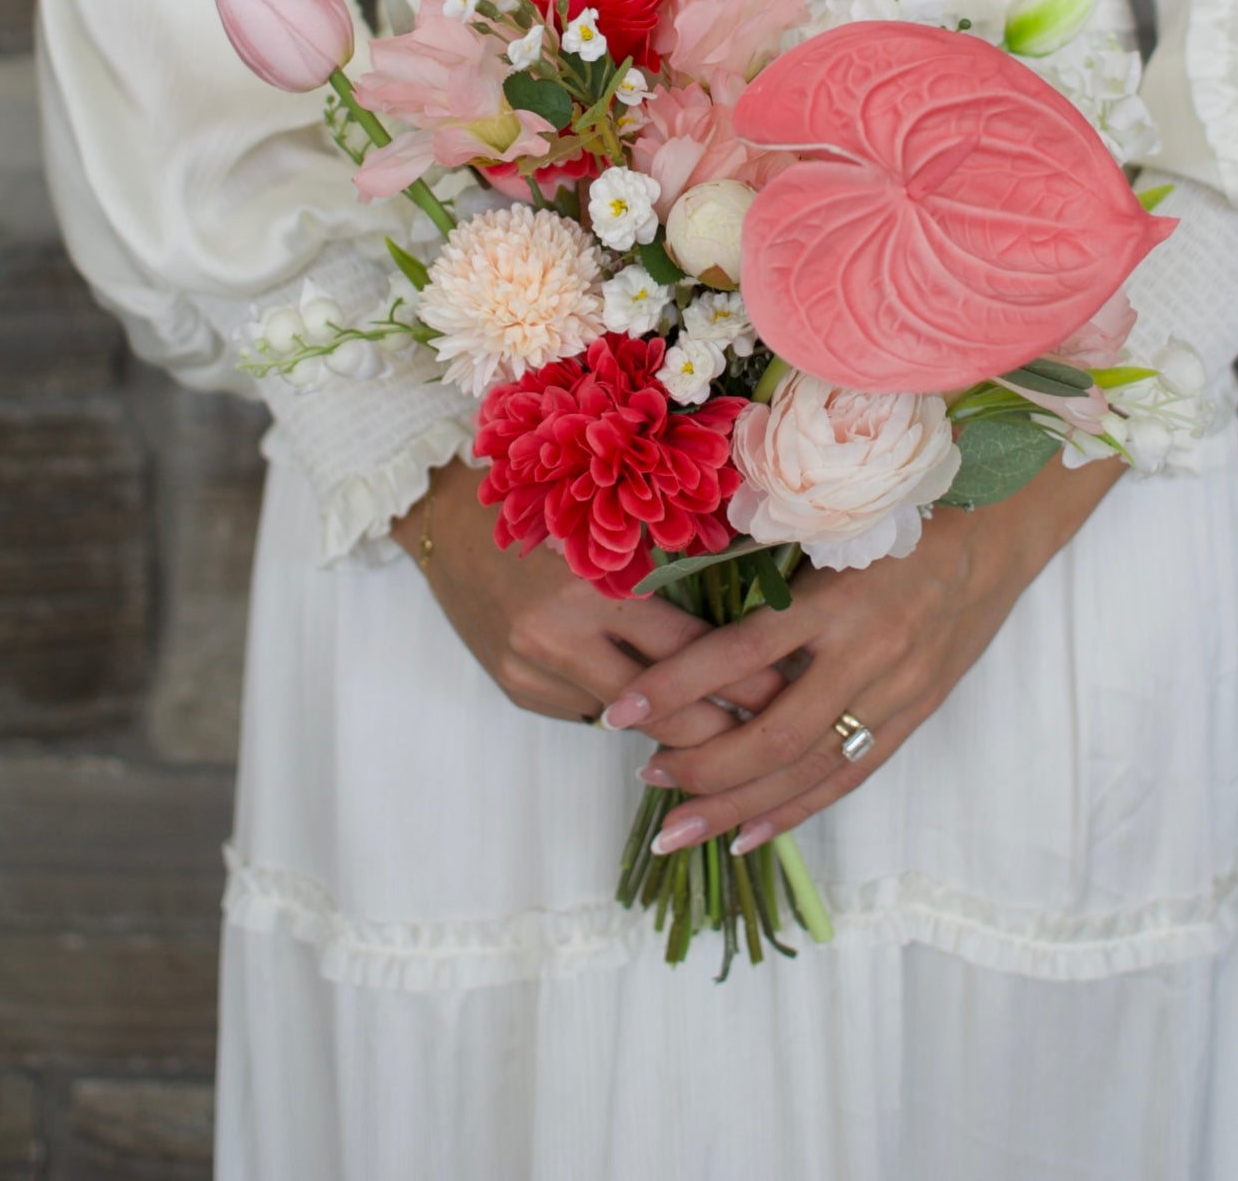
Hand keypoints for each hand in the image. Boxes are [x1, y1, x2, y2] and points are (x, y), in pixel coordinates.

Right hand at [392, 460, 784, 737]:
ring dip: (676, 724)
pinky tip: (650, 700)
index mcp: (594, 584)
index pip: (690, 648)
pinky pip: (587, 707)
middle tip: (776, 736)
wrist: (443, 520)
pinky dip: (620, 702)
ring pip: (625, 716)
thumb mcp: (607, 523)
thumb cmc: (542, 501)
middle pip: (661, 706)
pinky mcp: (517, 690)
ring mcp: (532, 671)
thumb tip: (751, 611)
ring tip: (733, 734)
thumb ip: (668, 564)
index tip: (794, 693)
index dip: (746, 676)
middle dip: (722, 726)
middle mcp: (560, 635)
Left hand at [601, 451, 1121, 852]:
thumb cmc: (903, 508)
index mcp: (837, 597)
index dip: (676, 686)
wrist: (999, 527)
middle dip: (702, 764)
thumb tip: (677, 577)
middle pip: (772, 733)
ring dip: (738, 804)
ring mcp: (896, 693)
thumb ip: (768, 555)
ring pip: (807, 768)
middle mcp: (867, 653)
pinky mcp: (914, 715)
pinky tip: (748, 835)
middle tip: (645, 776)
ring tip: (680, 829)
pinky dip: (795, 810)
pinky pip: (848, 775)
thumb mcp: (832, 520)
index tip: (620, 709)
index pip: (741, 653)